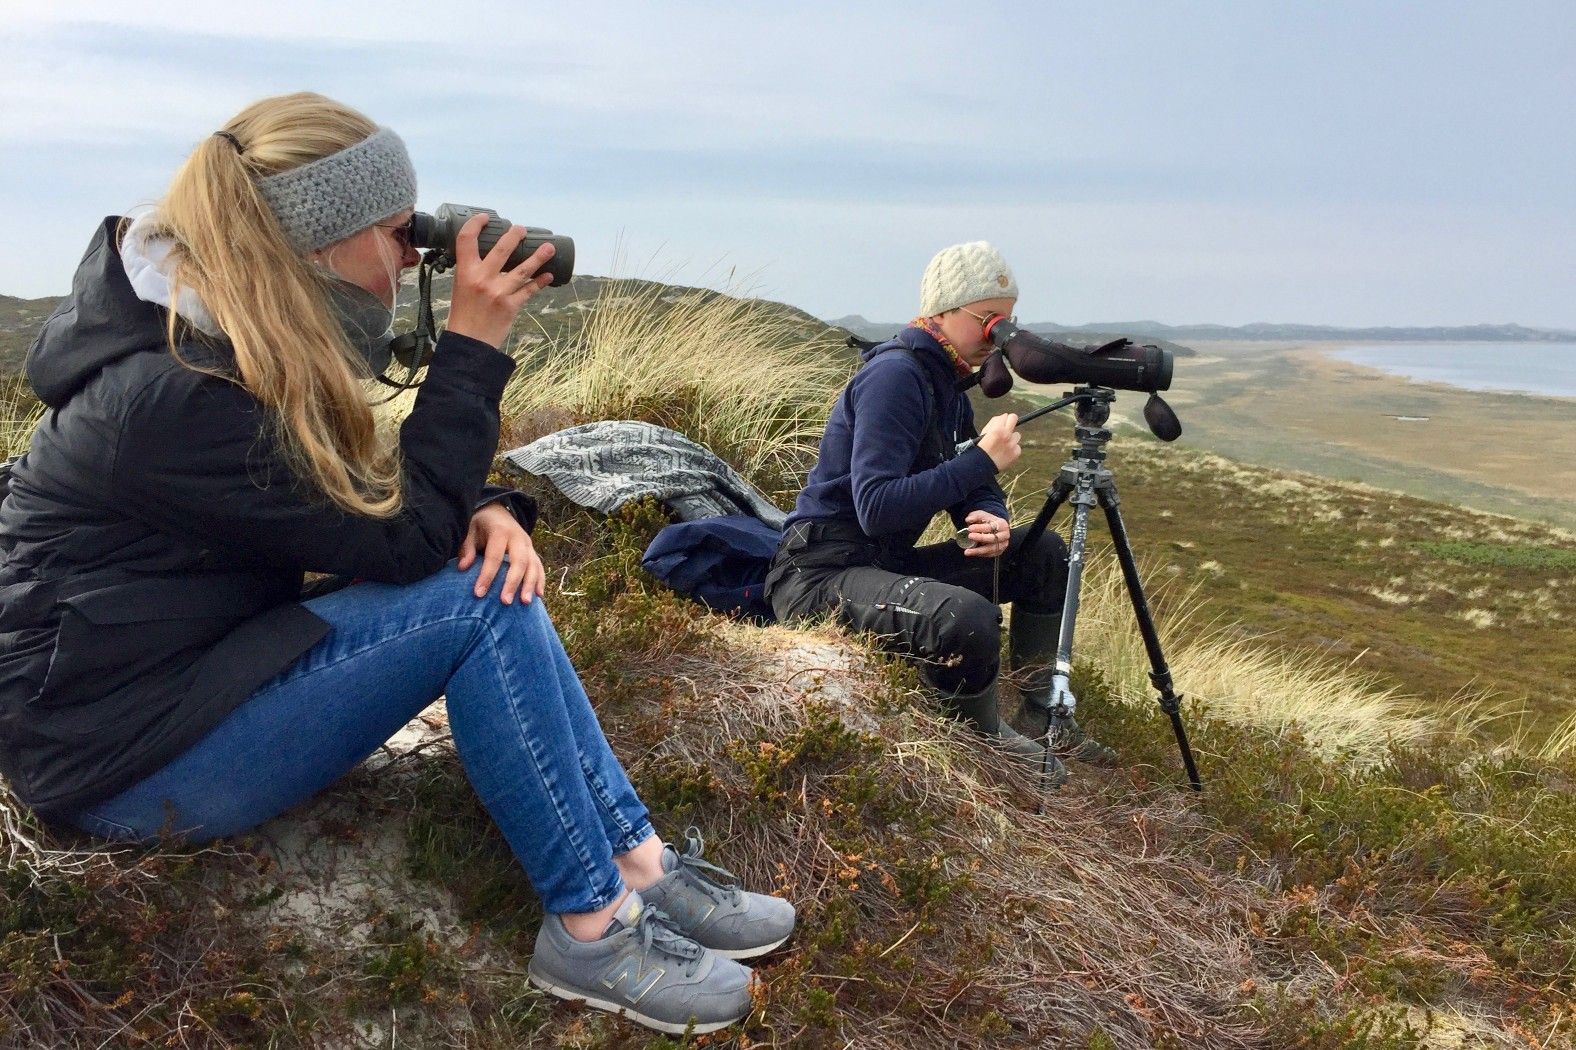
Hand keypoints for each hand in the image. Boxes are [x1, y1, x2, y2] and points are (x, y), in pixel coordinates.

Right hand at [444, 212, 555, 347]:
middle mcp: (482, 279)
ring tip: (549, 247)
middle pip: (501, 250)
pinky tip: (549, 275)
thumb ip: (471, 271)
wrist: (469, 343)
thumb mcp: (460, 287)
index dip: (476, 224)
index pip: (466, 240)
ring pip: (522, 270)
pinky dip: (540, 282)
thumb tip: (486, 255)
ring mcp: (498, 292)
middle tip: (521, 229)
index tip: (486, 217)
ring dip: (538, 257)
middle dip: (514, 236)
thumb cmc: (463, 314)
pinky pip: (530, 290)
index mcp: (465, 272)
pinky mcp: (511, 306)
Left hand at [457, 503, 544, 603]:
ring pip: (533, 566)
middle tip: (505, 602)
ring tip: (525, 602)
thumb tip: (463, 567)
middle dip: (512, 583)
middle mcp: (518, 538)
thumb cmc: (480, 524)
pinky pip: (539, 567)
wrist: (497, 511)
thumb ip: (467, 547)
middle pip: (519, 562)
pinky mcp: (533, 552)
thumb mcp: (470, 529)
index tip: (478, 594)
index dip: (487, 575)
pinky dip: (540, 581)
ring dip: (530, 585)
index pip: (494, 556)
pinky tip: (539, 595)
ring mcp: (528, 545)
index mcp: (501, 531)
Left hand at [963, 510, 1010, 557]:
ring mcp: (1003, 545)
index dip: (980, 528)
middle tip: (969, 536)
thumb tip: (968, 520)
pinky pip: (989, 554)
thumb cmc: (986, 521)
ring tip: (967, 551)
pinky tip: (972, 553)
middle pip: (992, 539)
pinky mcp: (999, 552)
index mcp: (1002, 525)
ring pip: (991, 549)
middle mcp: (1005, 536)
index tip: (969, 528)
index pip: (991, 527)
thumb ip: (975, 516)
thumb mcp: (981, 515)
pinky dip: (980, 554)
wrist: (994, 528)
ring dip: (978, 551)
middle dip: (980, 538)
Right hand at [976, 413, 1020, 470]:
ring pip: (1017, 435)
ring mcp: (1012, 444)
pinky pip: (1017, 447)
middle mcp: (1006, 435)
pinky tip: (1005, 453)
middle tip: (1007, 428)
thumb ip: (994, 423)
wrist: (982, 466)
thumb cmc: (982, 449)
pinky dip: (1012, 449)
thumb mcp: (984, 433)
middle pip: (1014, 419)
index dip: (1004, 420)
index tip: (1003, 423)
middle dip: (1011, 422)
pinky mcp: (1016, 452)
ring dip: (1011, 438)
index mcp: (997, 429)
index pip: (1007, 416)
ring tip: (1003, 445)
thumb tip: (1004, 416)